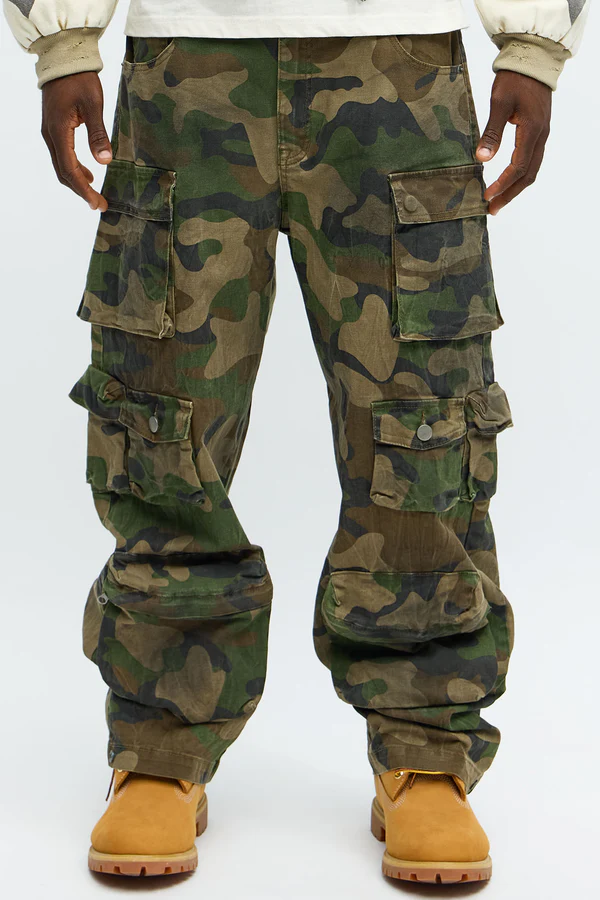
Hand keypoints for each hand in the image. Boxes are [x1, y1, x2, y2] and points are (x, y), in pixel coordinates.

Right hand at [41, 72, 111, 211]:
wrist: (63, 59)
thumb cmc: (80, 79)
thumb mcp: (94, 105)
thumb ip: (98, 134)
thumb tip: (105, 162)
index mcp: (58, 132)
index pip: (70, 170)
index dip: (84, 190)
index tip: (97, 203)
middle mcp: (50, 135)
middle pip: (63, 173)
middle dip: (81, 191)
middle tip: (99, 204)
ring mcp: (50, 132)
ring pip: (61, 166)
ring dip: (77, 181)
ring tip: (95, 193)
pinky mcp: (54, 129)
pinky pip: (62, 155)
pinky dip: (74, 168)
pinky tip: (88, 173)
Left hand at [475, 70, 551, 214]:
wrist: (532, 59)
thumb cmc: (514, 78)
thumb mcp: (499, 103)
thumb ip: (492, 132)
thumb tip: (482, 158)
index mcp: (532, 131)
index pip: (518, 167)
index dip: (502, 184)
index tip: (487, 196)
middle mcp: (540, 136)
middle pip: (528, 175)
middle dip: (510, 194)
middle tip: (492, 209)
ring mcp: (541, 134)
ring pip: (532, 169)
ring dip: (515, 187)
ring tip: (498, 201)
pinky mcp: (538, 131)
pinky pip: (532, 160)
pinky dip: (520, 175)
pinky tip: (508, 180)